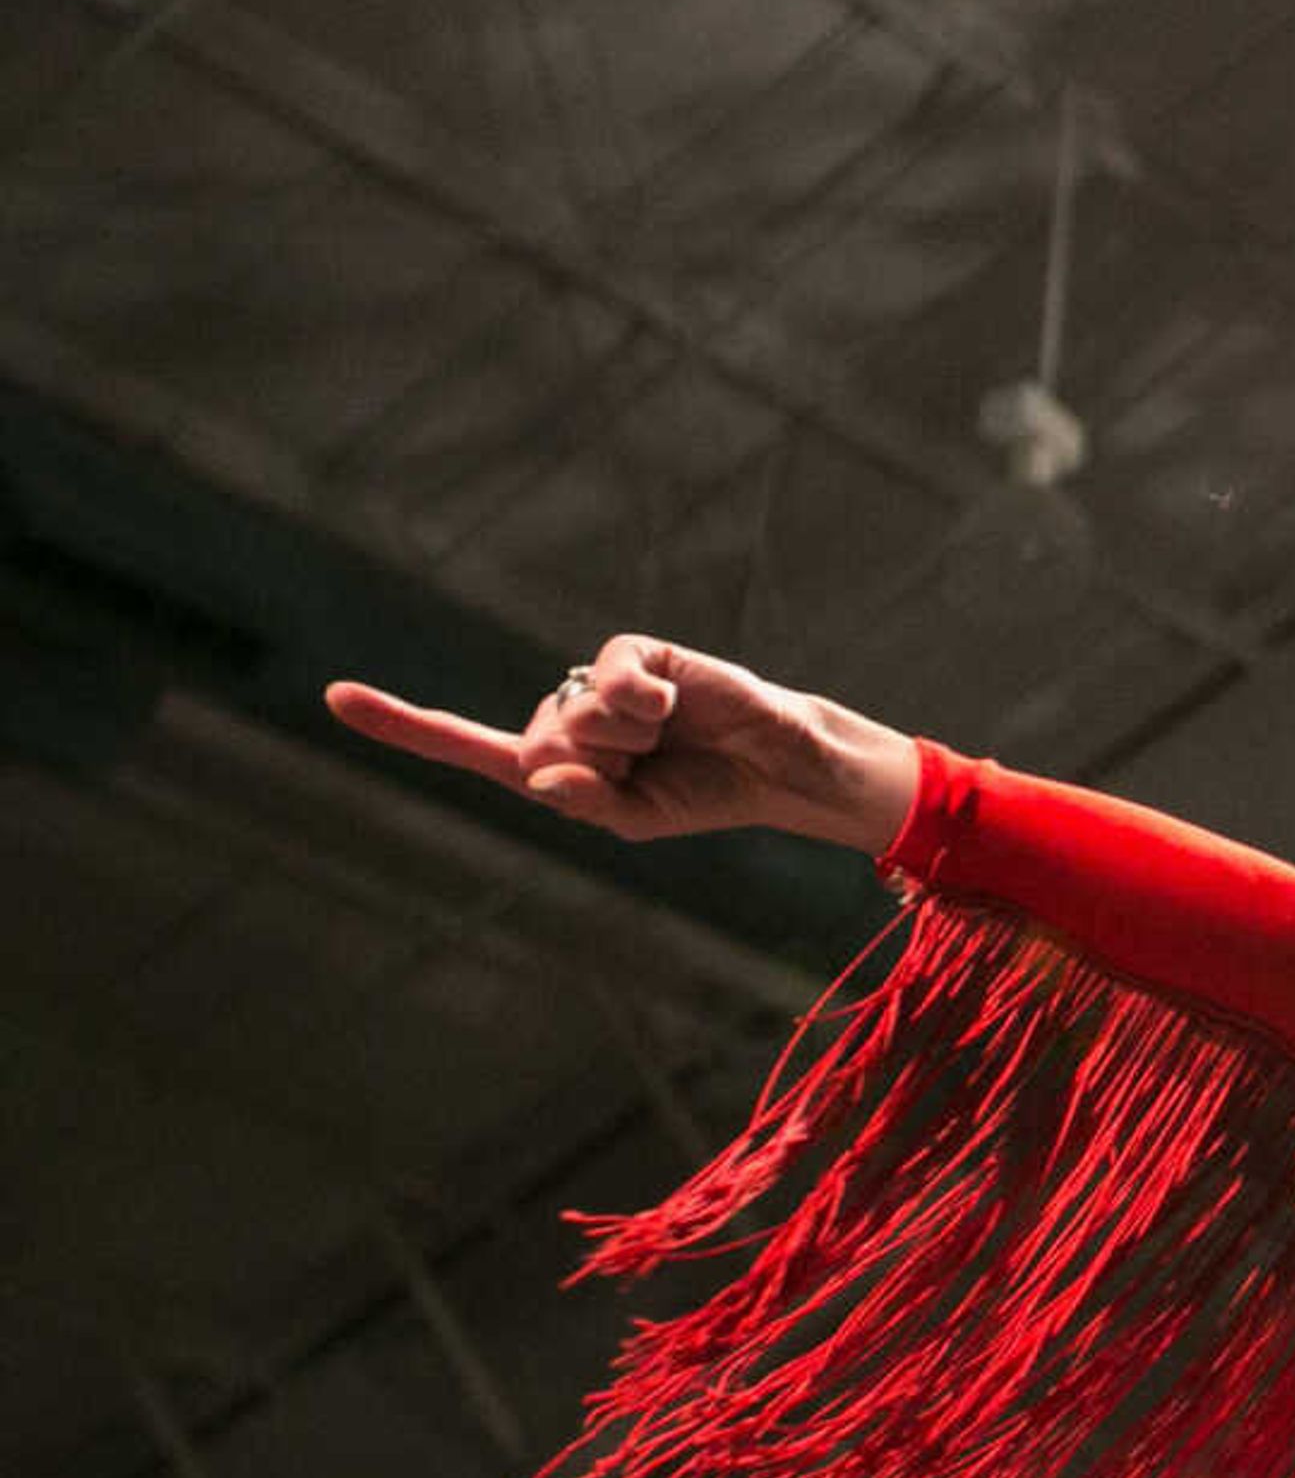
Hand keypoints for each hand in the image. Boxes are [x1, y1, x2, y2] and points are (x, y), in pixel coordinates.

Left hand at [324, 635, 917, 850]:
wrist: (777, 768)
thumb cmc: (702, 795)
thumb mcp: (635, 822)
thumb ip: (584, 803)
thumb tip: (537, 775)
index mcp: (551, 764)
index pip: (466, 745)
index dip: (402, 723)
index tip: (335, 696)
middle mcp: (564, 716)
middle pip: (535, 744)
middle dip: (597, 767)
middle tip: (652, 766)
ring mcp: (597, 682)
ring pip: (573, 717)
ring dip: (627, 741)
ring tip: (674, 738)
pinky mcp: (638, 655)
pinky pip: (610, 680)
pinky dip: (641, 702)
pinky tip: (673, 706)